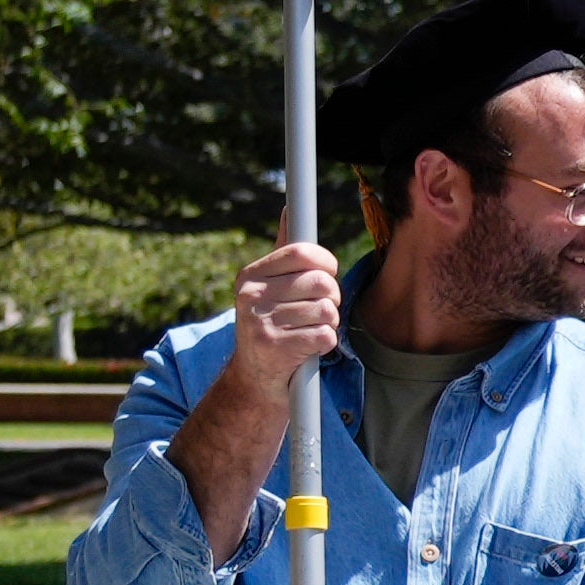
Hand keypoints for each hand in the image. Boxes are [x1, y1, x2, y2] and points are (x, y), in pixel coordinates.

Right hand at [220, 240, 342, 404]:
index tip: (327, 274)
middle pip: (322, 283)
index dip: (327, 263)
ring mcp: (261, 322)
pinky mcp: (276, 348)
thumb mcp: (269, 286)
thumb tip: (290, 209)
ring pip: (327, 311)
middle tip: (321, 309)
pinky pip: (325, 336)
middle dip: (332, 298)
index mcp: (251, 275)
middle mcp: (251, 296)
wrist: (255, 375)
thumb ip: (284, 252)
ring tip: (310, 328)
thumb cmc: (272, 322)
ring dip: (329, 323)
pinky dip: (325, 343)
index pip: (304, 253)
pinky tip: (309, 346)